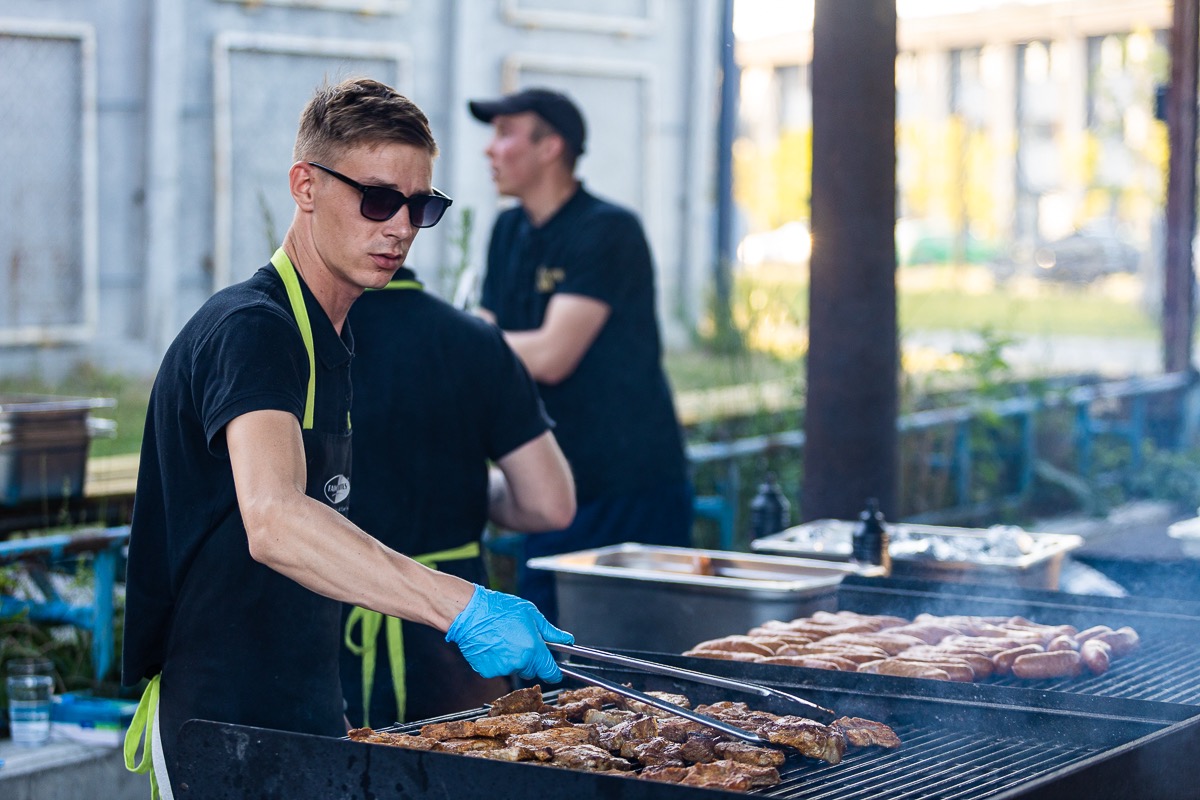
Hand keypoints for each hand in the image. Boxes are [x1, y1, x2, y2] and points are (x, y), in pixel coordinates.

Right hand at [445, 585, 573, 680]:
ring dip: (513, 659)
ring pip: (514, 669)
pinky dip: (497, 661)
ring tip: (503, 639)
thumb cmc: (500, 609)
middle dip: (531, 659)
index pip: (550, 671)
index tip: (556, 672)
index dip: (554, 673)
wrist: (470, 613)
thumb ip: (550, 632)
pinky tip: (492, 645)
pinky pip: (498, 669)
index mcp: (533, 649)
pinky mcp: (487, 671)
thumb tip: (567, 640)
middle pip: (532, 670)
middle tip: (521, 641)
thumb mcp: (531, 614)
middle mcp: (519, 662)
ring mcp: (502, 668)